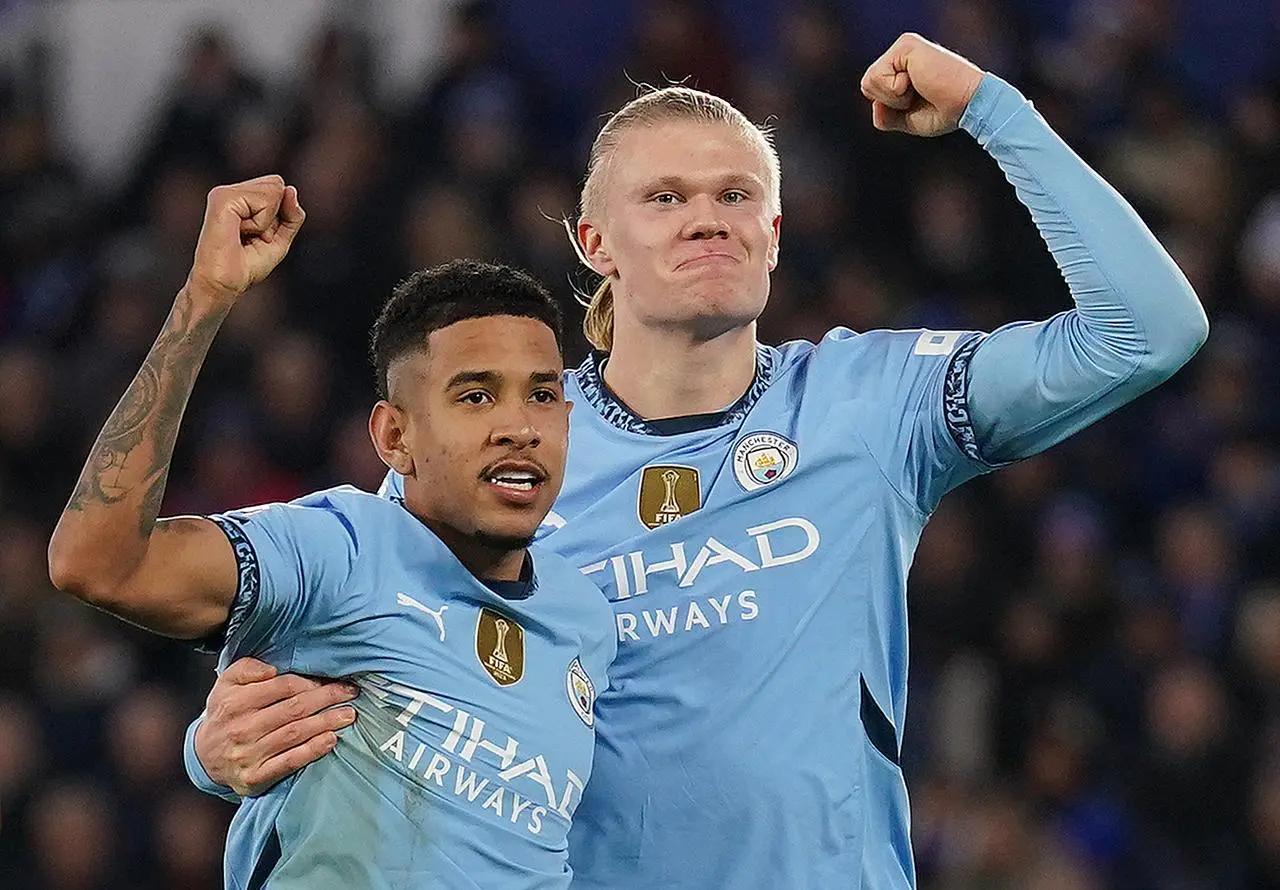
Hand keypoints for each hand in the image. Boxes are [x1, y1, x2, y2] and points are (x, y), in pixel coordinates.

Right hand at [185, 174, 304, 305]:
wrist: (223, 285)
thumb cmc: (246, 267)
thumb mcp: (280, 239)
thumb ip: (292, 215)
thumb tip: (291, 189)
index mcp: (240, 197)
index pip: (278, 186)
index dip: (280, 215)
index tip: (259, 236)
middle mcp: (230, 191)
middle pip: (277, 184)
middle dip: (274, 216)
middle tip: (252, 237)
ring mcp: (224, 193)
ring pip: (272, 190)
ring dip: (266, 221)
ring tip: (245, 235)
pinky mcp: (223, 198)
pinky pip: (264, 202)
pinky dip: (260, 224)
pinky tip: (240, 233)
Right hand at [194, 657, 356, 796]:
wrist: (204, 755)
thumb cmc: (226, 712)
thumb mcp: (226, 683)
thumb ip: (247, 668)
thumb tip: (271, 670)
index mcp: (235, 702)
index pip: (282, 687)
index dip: (310, 683)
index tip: (331, 681)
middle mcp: (241, 728)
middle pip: (293, 710)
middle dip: (326, 700)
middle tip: (351, 694)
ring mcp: (248, 755)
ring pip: (294, 735)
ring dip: (326, 723)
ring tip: (348, 715)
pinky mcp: (254, 777)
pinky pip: (288, 762)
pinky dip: (312, 751)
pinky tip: (330, 741)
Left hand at [860, 33, 984, 136]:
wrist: (968, 105)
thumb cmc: (945, 112)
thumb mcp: (908, 120)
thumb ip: (886, 115)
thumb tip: (874, 104)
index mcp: (902, 68)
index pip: (873, 91)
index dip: (889, 108)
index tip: (918, 103)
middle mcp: (902, 53)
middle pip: (867, 85)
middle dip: (889, 103)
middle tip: (918, 96)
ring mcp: (904, 47)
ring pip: (869, 81)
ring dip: (893, 97)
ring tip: (918, 88)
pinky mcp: (906, 45)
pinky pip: (877, 76)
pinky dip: (895, 90)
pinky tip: (917, 81)